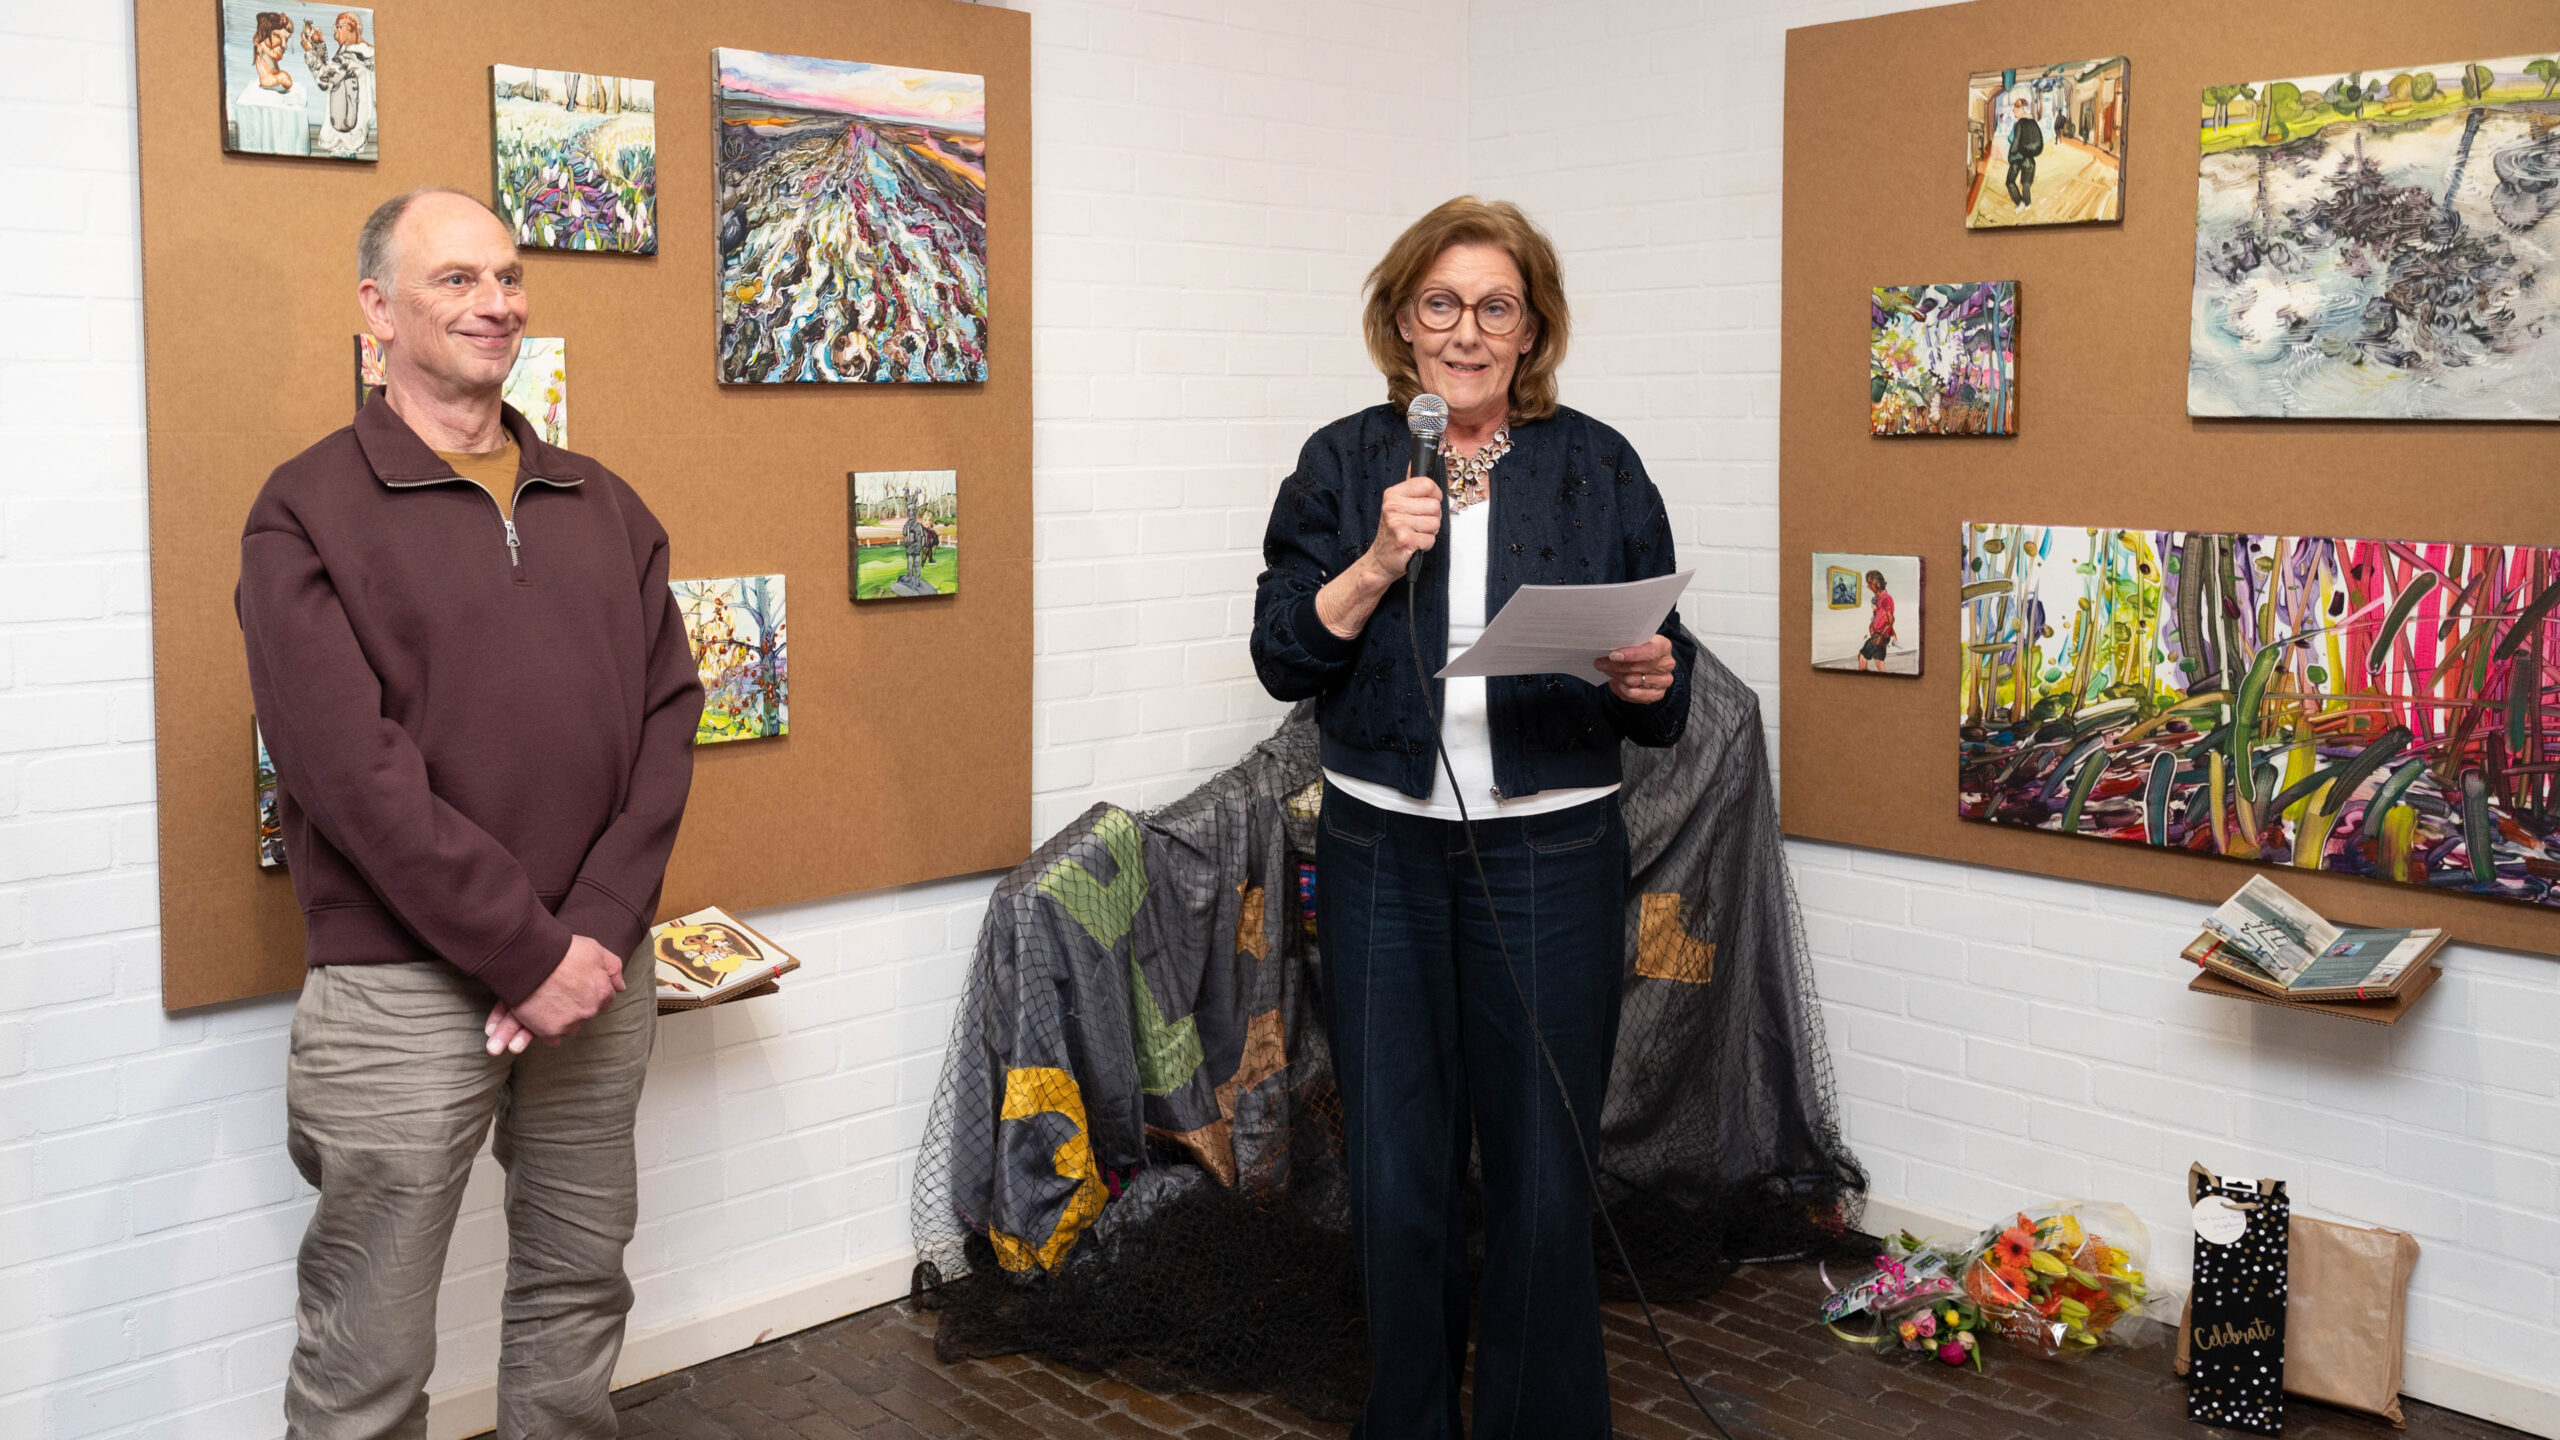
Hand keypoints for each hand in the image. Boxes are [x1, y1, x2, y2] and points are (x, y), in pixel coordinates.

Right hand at [487, 935, 626, 1053]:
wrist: (529, 958)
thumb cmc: (562, 950)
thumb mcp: (594, 950)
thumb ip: (613, 968)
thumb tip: (621, 987)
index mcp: (602, 992)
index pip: (605, 1000)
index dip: (591, 992)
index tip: (578, 987)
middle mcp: (589, 1010)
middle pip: (587, 1014)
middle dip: (578, 1006)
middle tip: (561, 992)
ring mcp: (569, 1022)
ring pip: (571, 1027)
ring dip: (564, 1019)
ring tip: (549, 1003)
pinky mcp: (549, 1030)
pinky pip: (553, 1039)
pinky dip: (548, 1031)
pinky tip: (541, 1017)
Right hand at [1360, 475, 1443, 583]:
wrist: (1380, 560)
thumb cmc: (1393, 533)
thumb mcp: (1397, 505)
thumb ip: (1410, 486)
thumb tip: (1414, 463)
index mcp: (1393, 494)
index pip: (1427, 484)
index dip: (1434, 496)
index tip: (1426, 504)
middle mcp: (1393, 506)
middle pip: (1435, 506)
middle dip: (1432, 518)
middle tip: (1418, 525)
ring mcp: (1398, 523)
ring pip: (1435, 523)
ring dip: (1429, 533)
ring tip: (1415, 534)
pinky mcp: (1404, 540)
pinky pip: (1430, 539)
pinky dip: (1425, 545)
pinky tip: (1413, 544)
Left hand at [1596, 634, 1675, 704]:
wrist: (1649, 665)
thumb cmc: (1641, 649)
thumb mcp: (1637, 641)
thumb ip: (1628, 643)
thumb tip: (1608, 646)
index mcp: (1664, 646)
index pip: (1650, 651)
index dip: (1631, 654)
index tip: (1613, 655)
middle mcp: (1666, 664)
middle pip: (1637, 667)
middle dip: (1615, 665)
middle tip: (1599, 662)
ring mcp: (1663, 681)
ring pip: (1632, 681)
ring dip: (1615, 675)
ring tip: (1605, 670)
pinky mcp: (1657, 694)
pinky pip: (1633, 694)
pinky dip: (1620, 688)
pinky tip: (1614, 682)